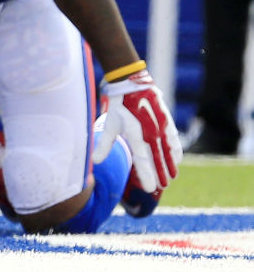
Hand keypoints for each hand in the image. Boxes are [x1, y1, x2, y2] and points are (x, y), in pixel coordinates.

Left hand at [94, 69, 181, 195]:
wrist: (131, 83)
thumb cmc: (118, 105)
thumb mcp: (110, 125)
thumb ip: (104, 145)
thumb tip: (95, 162)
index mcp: (135, 135)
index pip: (142, 160)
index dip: (147, 175)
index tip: (151, 189)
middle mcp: (150, 133)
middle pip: (157, 159)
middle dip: (161, 174)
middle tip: (163, 186)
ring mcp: (161, 127)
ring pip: (168, 151)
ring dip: (170, 165)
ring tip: (171, 177)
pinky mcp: (167, 121)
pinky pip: (174, 139)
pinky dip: (176, 151)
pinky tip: (177, 160)